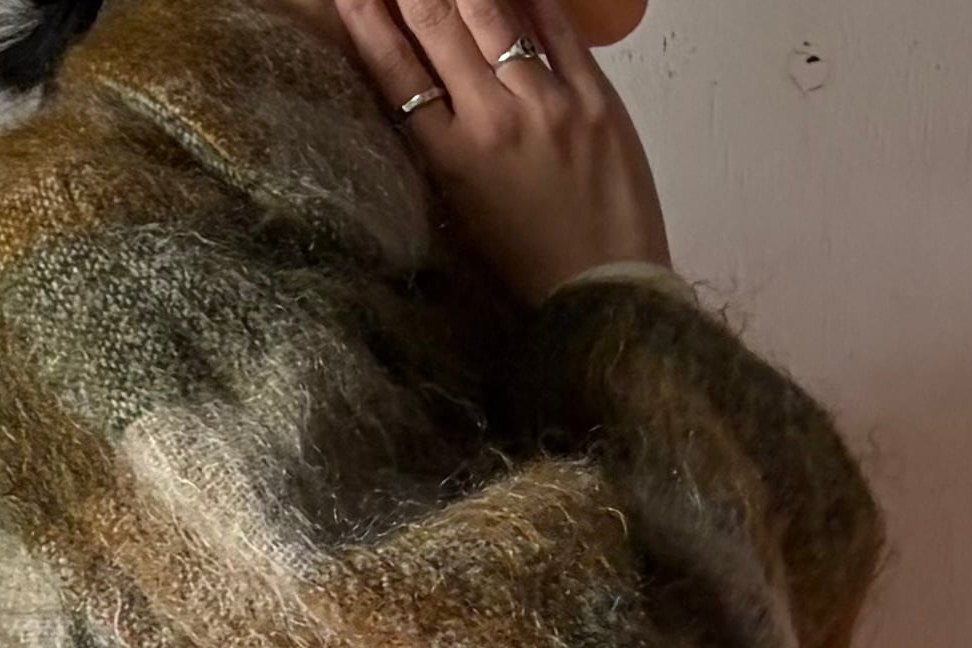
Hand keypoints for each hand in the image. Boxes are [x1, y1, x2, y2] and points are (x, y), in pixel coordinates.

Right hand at [330, 0, 670, 306]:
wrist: (605, 295)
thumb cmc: (531, 265)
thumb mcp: (465, 212)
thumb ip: (443, 146)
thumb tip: (426, 84)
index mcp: (451, 160)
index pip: (396, 70)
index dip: (367, 19)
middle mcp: (492, 122)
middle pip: (437, 24)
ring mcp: (546, 104)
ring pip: (491, 11)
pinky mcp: (594, 97)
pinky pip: (555, 24)